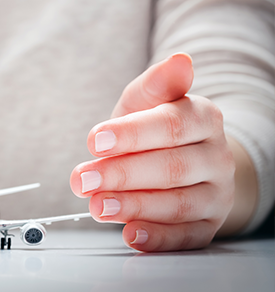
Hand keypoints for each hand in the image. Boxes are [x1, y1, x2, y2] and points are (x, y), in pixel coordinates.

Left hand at [70, 53, 234, 251]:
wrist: (185, 160)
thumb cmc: (155, 129)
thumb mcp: (147, 103)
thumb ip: (154, 86)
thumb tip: (179, 60)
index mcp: (203, 118)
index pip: (171, 125)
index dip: (131, 134)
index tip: (94, 141)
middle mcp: (216, 156)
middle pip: (171, 167)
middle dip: (121, 174)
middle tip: (81, 180)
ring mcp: (216, 194)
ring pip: (178, 204)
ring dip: (133, 206)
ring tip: (96, 205)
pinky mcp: (208, 225)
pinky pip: (186, 237)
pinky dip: (158, 238)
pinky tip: (131, 235)